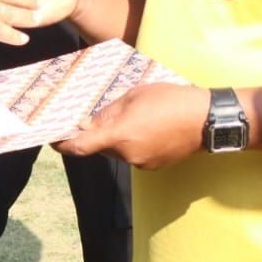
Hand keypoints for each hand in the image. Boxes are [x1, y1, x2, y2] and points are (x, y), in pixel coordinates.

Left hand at [54, 83, 211, 168]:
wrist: (207, 120)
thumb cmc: (171, 101)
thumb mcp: (136, 96)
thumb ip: (110, 111)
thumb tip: (91, 121)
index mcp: (120, 135)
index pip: (81, 147)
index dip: (63, 145)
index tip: (53, 139)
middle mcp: (128, 155)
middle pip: (100, 148)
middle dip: (95, 134)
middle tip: (96, 116)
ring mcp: (142, 163)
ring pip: (118, 151)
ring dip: (117, 137)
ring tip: (133, 116)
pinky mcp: (154, 166)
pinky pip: (134, 154)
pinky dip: (133, 142)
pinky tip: (147, 126)